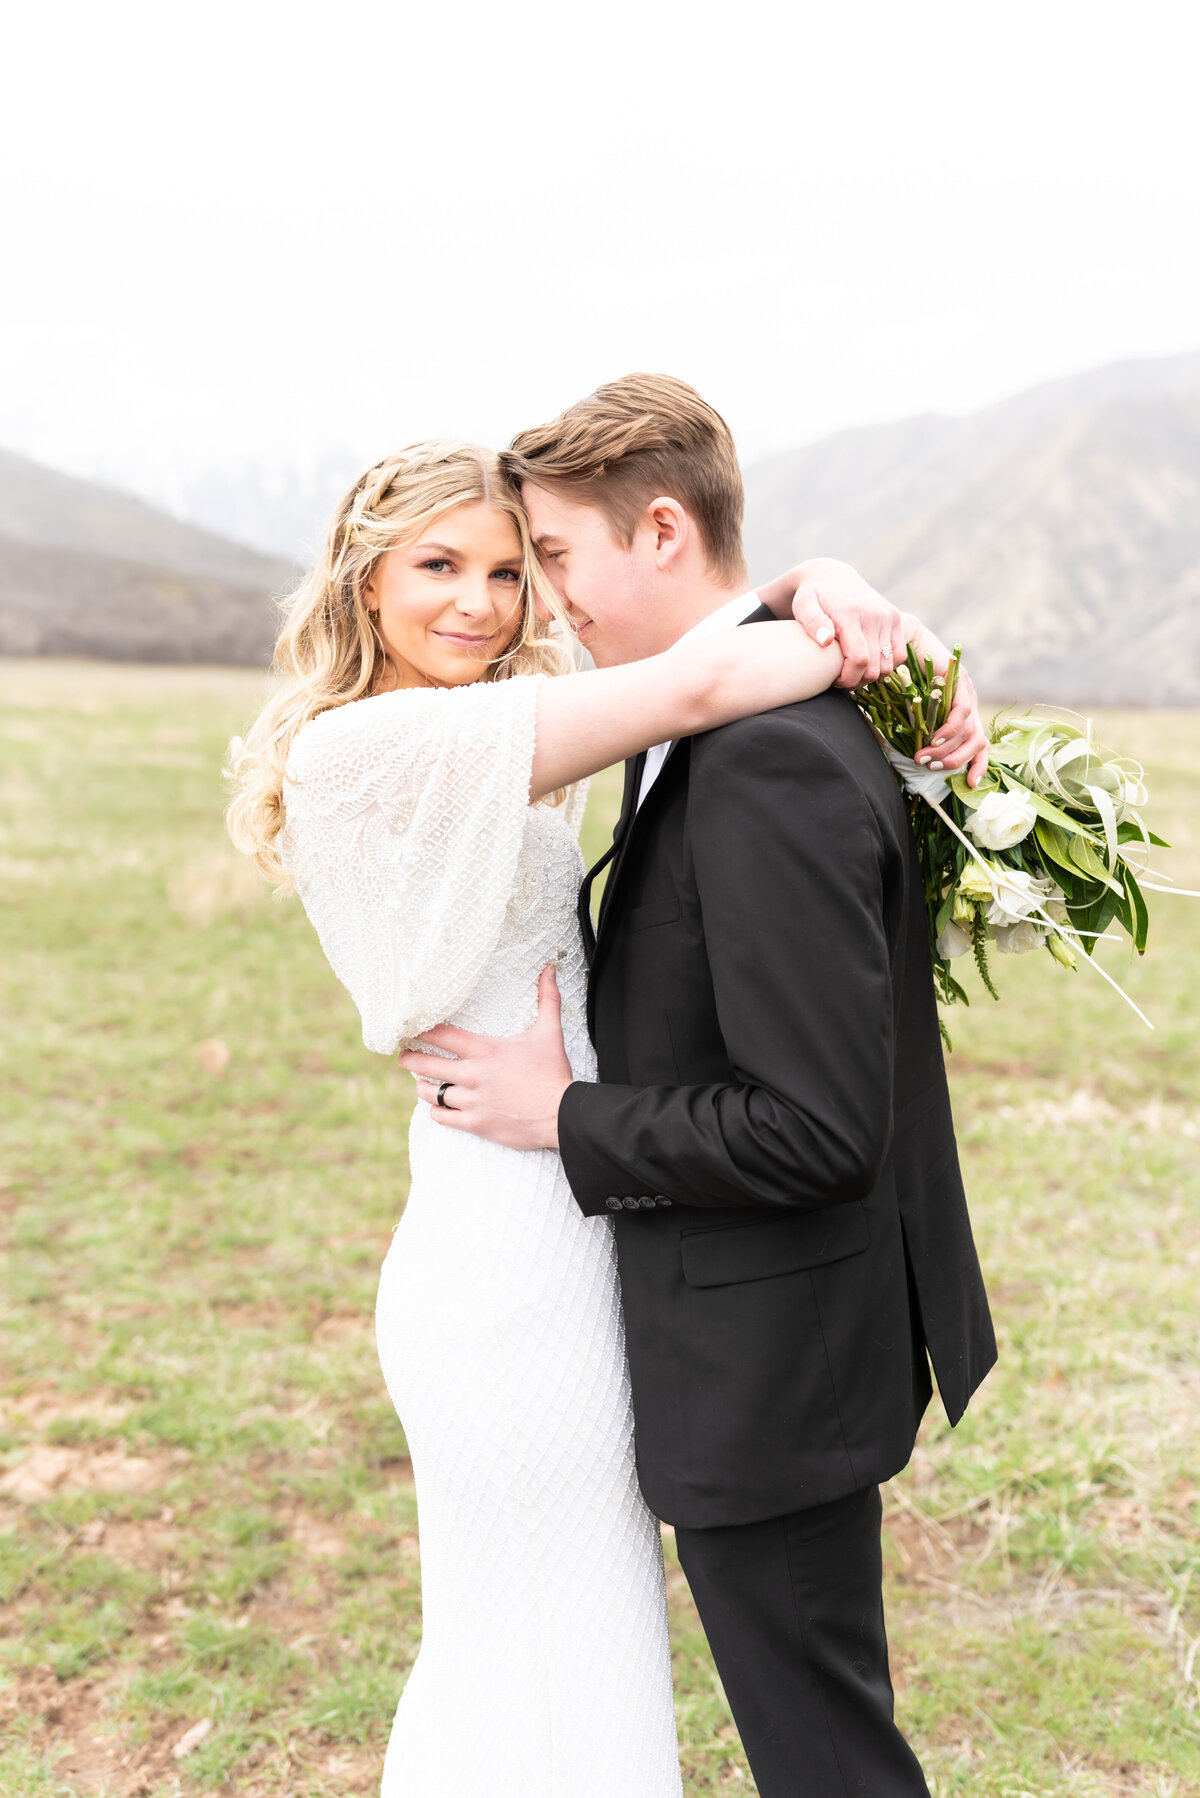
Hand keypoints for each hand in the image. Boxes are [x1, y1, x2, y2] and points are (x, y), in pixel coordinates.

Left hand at [398, 965, 571, 1150]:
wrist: (561, 1114)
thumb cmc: (553, 1073)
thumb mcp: (549, 1032)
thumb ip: (546, 999)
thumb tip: (549, 969)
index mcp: (485, 1050)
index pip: (441, 1035)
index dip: (420, 1030)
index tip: (410, 1029)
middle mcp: (473, 1074)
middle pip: (426, 1064)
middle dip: (409, 1059)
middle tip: (403, 1057)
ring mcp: (471, 1101)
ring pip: (430, 1093)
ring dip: (423, 1086)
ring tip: (421, 1082)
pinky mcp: (475, 1123)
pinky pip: (441, 1117)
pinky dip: (436, 1111)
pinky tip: (438, 1106)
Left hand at [759, 557, 907, 686]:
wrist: (831, 576)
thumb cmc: (812, 596)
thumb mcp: (804, 606)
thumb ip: (812, 622)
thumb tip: (826, 640)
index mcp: (851, 615)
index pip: (859, 660)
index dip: (848, 678)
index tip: (834, 680)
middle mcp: (874, 615)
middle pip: (875, 668)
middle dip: (857, 680)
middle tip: (841, 679)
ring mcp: (888, 616)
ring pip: (889, 665)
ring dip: (872, 675)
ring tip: (853, 670)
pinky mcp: (897, 618)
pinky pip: (900, 654)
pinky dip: (887, 664)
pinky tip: (869, 662)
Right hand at [901, 614, 988, 787]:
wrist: (897, 644)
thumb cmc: (898, 682)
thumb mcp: (909, 715)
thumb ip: (915, 734)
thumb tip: (912, 763)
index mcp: (961, 714)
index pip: (979, 744)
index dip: (977, 765)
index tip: (970, 785)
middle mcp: (968, 704)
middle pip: (976, 742)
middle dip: (954, 761)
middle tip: (930, 768)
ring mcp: (966, 692)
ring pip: (969, 730)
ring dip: (946, 748)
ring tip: (924, 757)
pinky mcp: (959, 680)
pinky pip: (961, 711)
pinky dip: (949, 729)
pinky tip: (934, 738)